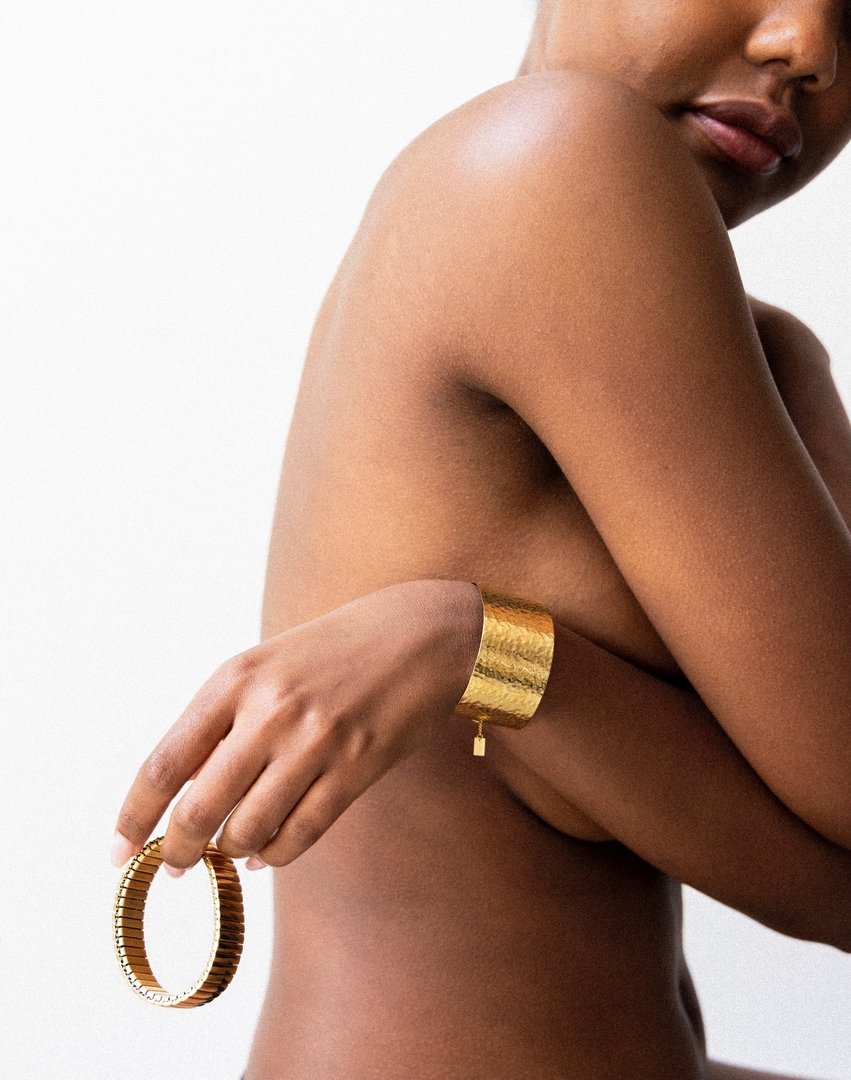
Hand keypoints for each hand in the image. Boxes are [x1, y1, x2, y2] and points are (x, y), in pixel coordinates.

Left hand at [112, 580, 480, 872]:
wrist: (423, 633)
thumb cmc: (337, 649)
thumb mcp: (268, 665)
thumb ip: (224, 721)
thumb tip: (184, 795)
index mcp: (235, 679)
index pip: (163, 763)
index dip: (133, 816)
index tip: (118, 851)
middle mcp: (269, 710)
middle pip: (199, 808)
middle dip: (178, 851)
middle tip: (175, 867)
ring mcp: (315, 740)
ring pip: (249, 829)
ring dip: (231, 851)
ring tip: (231, 850)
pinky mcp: (357, 767)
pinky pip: (300, 833)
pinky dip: (275, 854)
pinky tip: (267, 853)